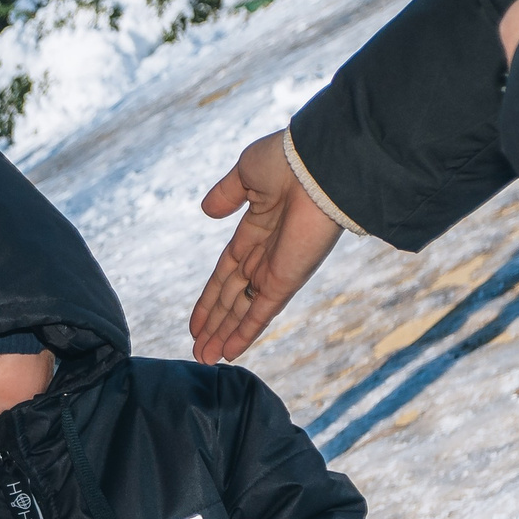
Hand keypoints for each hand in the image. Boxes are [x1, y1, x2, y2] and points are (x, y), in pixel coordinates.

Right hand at [189, 129, 345, 363]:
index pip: (227, 271)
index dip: (210, 296)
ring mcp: (277, 269)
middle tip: (199, 349)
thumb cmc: (288, 160)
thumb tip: (206, 211)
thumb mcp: (246, 174)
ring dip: (224, 335)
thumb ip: (226, 195)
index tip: (197, 319)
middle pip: (233, 297)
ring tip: (205, 358)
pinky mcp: (287, 278)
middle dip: (215, 323)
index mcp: (256, 229)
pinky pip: (261, 311)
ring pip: (243, 310)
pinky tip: (229, 352)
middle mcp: (266, 254)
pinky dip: (245, 332)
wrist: (320, 164)